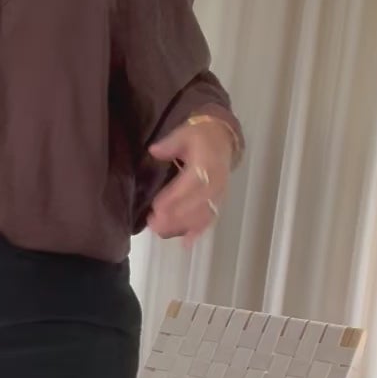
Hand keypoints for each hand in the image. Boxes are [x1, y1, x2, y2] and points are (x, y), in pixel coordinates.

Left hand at [146, 117, 233, 244]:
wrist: (223, 139)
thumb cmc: (200, 137)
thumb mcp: (184, 133)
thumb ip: (169, 144)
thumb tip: (154, 151)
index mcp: (207, 164)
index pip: (190, 183)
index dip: (174, 197)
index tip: (156, 207)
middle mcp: (216, 182)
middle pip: (196, 204)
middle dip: (175, 216)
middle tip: (153, 223)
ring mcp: (218, 194)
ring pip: (202, 214)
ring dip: (182, 226)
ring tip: (160, 232)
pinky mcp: (218, 201)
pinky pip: (209, 219)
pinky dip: (198, 232)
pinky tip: (186, 244)